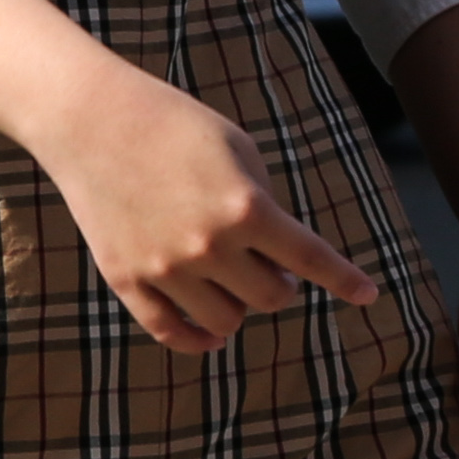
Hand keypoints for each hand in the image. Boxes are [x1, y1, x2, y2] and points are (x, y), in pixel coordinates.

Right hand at [31, 65, 379, 353]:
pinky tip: (210, 334)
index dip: (345, 281)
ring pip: (225, 323)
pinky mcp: (126, 279)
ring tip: (234, 284)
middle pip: (270, 298)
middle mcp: (209, 246)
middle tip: (273, 269)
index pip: (311, 259)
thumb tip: (278, 255)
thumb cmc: (172, 123)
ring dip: (240, 308)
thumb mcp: (237, 147)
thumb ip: (264, 201)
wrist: (90, 118)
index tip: (369, 295)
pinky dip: (197, 340)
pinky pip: (170, 333)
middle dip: (280, 286)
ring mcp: (165, 268)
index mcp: (246, 207)